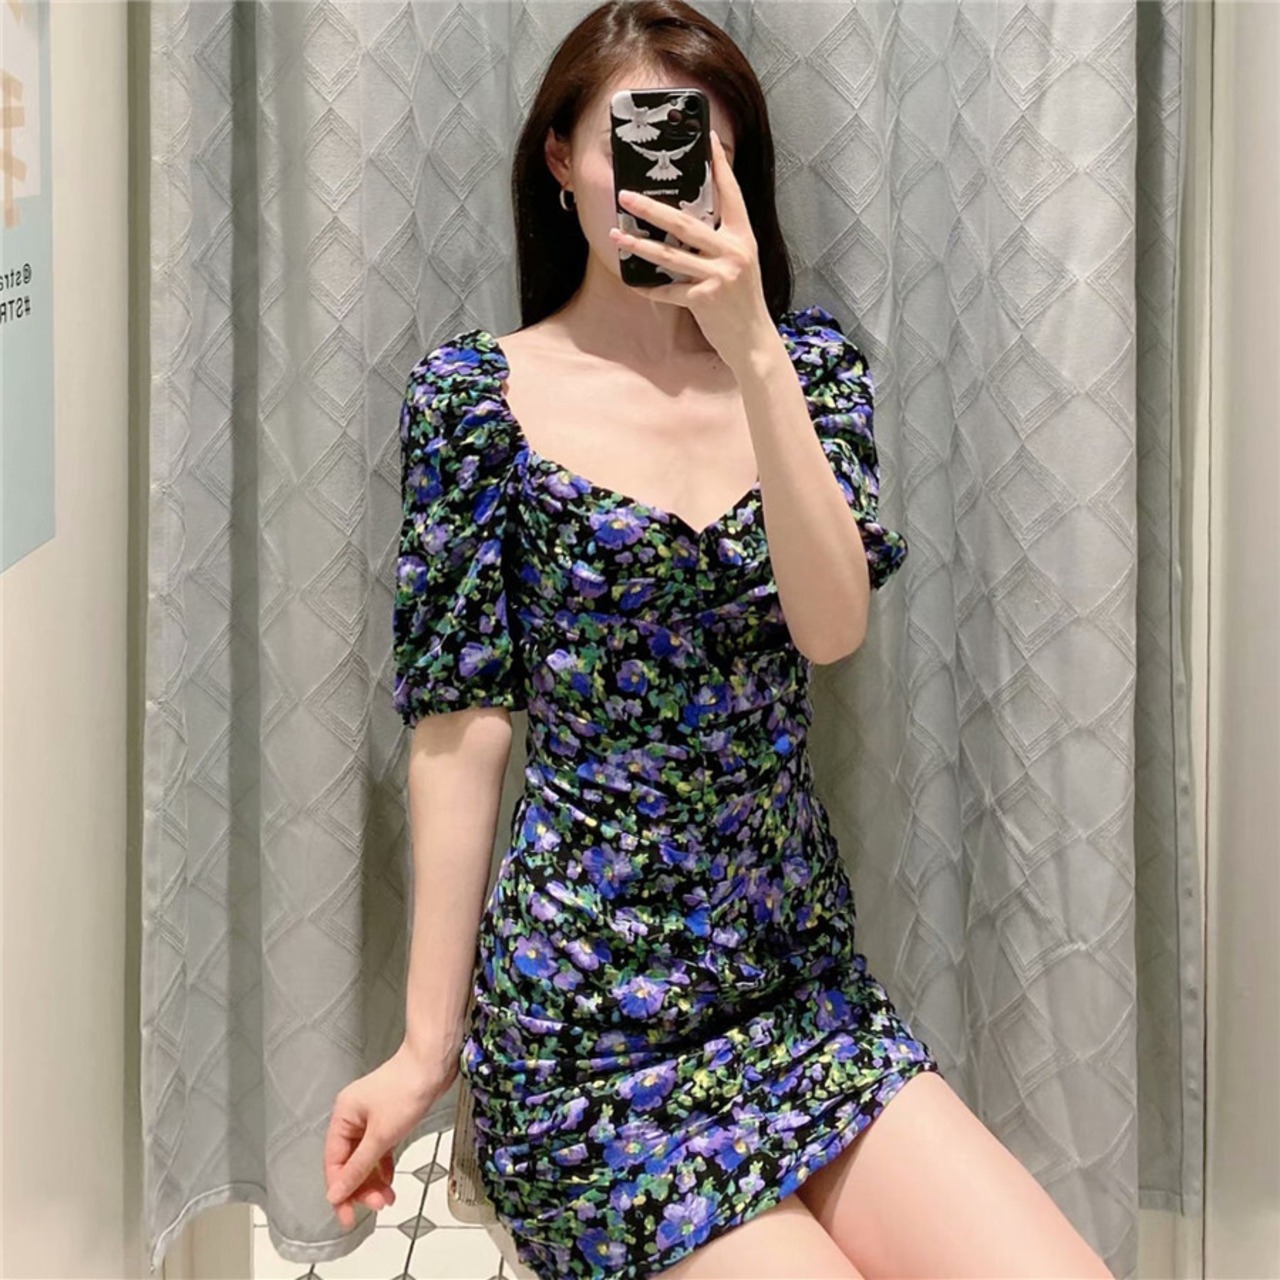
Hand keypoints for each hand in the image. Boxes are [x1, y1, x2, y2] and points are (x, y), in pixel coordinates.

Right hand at [322, 1040, 455, 1230]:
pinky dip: (383, 1164)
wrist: (434, 1063)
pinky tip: (389, 1180)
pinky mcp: (389, 1117)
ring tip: (388, 1199)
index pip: (334, 1161)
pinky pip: (379, 1148)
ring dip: (374, 1179)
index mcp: (343, 1116)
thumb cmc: (406, 1092)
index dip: (340, 1190)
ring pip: (366, 1156)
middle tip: (378, 1205)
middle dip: (361, 1186)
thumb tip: (335, 1194)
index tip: (349, 1217)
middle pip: (349, 1161)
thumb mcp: (381, 1135)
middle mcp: (353, 1116)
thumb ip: (358, 1168)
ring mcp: (371, 1117)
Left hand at [608, 129, 770, 369]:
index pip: (730, 194)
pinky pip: (668, 290)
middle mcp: (733, 252)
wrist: (754, 340)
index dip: (720, 165)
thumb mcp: (740, 263)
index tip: (709, 137)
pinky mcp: (705, 300)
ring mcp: (719, 276)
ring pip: (669, 255)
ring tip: (615, 235)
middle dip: (651, 209)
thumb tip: (687, 221)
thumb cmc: (743, 300)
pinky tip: (633, 283)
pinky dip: (649, 288)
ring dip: (638, 245)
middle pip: (684, 223)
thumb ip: (720, 241)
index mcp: (743, 237)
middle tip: (626, 195)